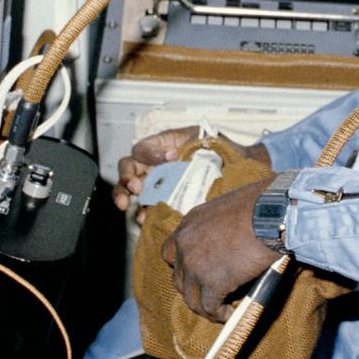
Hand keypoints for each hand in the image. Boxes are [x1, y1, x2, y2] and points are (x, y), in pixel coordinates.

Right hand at [112, 127, 273, 214]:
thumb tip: (181, 153)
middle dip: (127, 177)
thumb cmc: (218, 149)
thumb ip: (195, 142)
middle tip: (136, 186)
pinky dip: (141, 213)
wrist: (234, 168)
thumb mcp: (206, 139)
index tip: (170, 156)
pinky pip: (143, 207)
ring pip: (128, 188)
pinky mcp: (159, 201)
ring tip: (127, 206)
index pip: (144, 148)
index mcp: (160, 145)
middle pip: (127, 167)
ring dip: (124, 196)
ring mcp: (153, 183)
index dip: (152, 153)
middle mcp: (152, 164)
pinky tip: (145, 219)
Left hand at [166, 177, 282, 322]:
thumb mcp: (228, 209)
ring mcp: (196, 265)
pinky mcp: (212, 283)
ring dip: (205, 306)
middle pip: (179, 278)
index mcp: (190, 224)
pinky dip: (219, 314)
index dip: (182, 265)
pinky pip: (210, 307)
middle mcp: (186, 244)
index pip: (170, 251)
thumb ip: (218, 227)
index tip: (196, 272)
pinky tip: (230, 314)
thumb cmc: (259, 205)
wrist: (271, 214)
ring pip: (191, 297)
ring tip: (221, 309)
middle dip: (193, 288)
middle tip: (211, 294)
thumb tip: (229, 243)